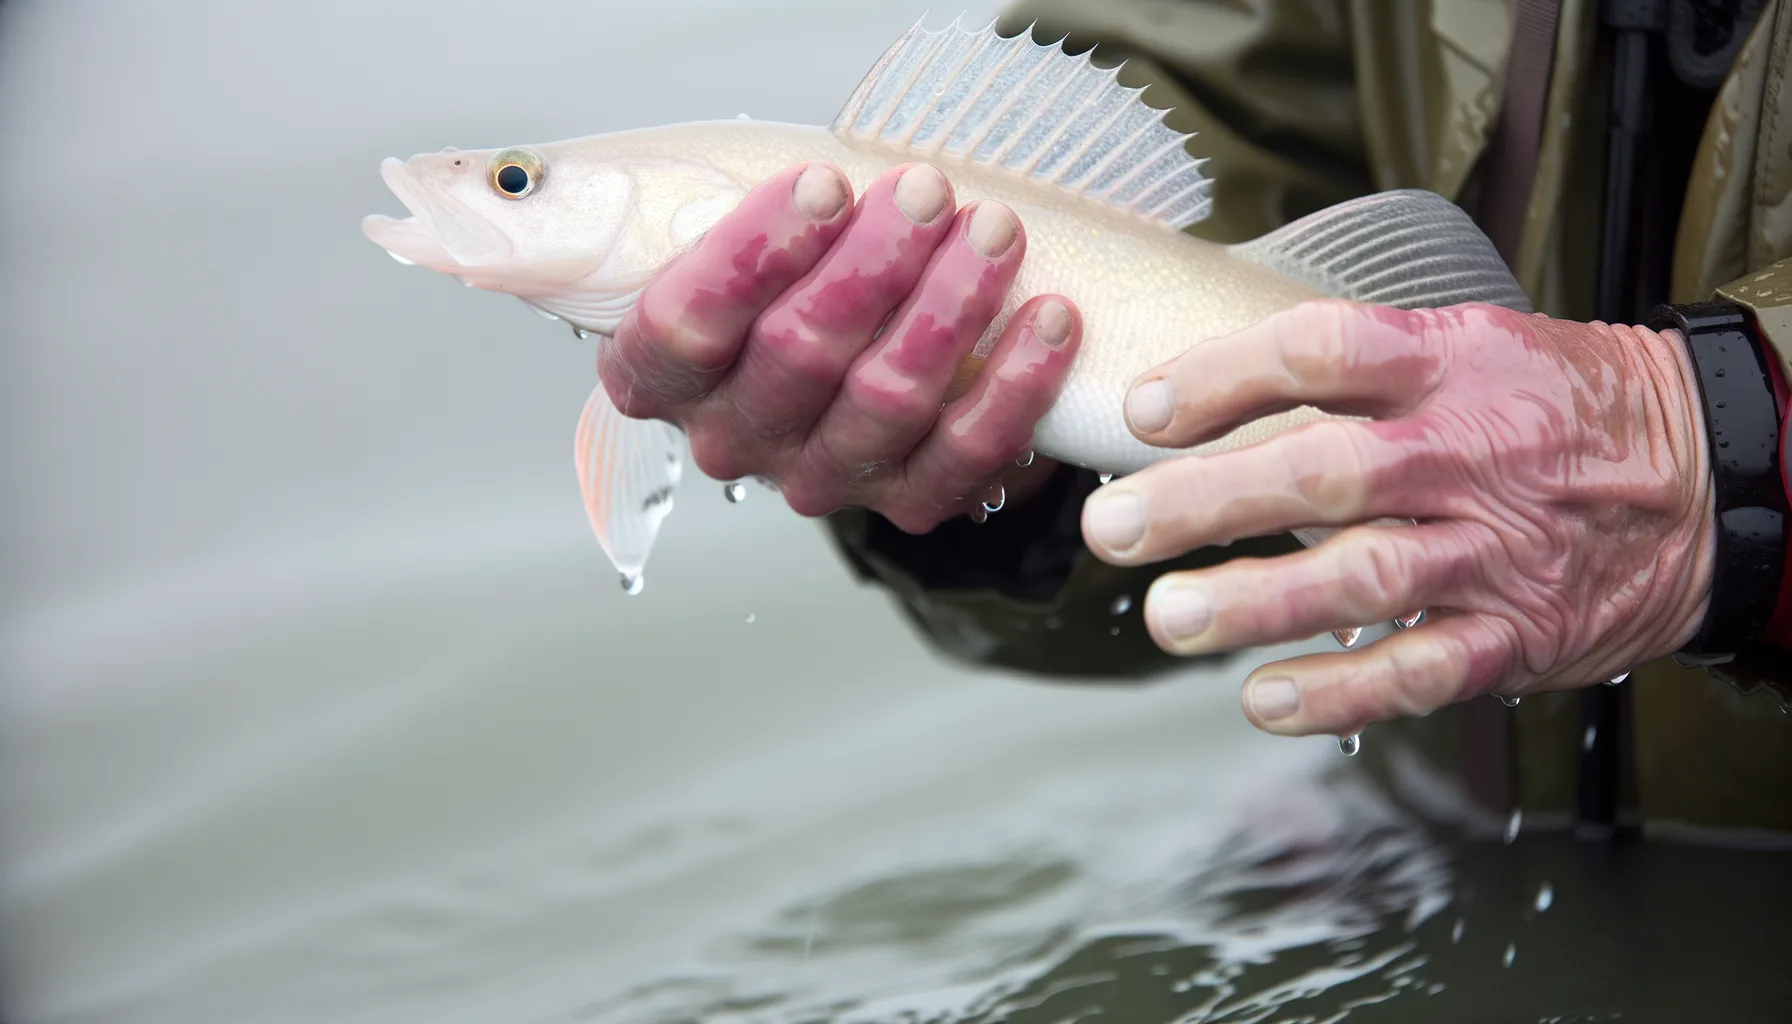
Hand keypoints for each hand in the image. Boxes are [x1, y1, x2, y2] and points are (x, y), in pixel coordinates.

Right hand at [599, 161, 1080, 531]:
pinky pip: (962, 457)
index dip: (756, 257)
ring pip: (884, 402)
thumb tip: (476, 191)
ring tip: (996, 233)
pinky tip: (1049, 318)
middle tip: (930, 190)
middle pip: (797, 359)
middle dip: (872, 267)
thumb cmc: (788, 270)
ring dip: (948, 311)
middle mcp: (732, 439)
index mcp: (661, 377)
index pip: (685, 329)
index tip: (825, 182)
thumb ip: (642, 212)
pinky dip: (1012, 387)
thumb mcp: (710, 233)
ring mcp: (822, 479)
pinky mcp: (905, 503)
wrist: (858, 355)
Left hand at [1080, 300, 1715, 736]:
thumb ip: (1355, 368)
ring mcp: (1493, 548)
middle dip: (1206, 501)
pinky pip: (1424, 670)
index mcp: (1448, 365)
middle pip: (1323, 472)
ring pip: (1365, 578)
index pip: (1323, 353)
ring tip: (1168, 618)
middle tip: (1112, 526)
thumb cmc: (1555, 407)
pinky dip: (1344, 692)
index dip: (1224, 377)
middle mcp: (1465, 453)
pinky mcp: (1518, 632)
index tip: (1142, 411)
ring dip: (1257, 601)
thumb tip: (1201, 388)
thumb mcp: (1472, 345)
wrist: (1707, 476)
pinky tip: (1265, 698)